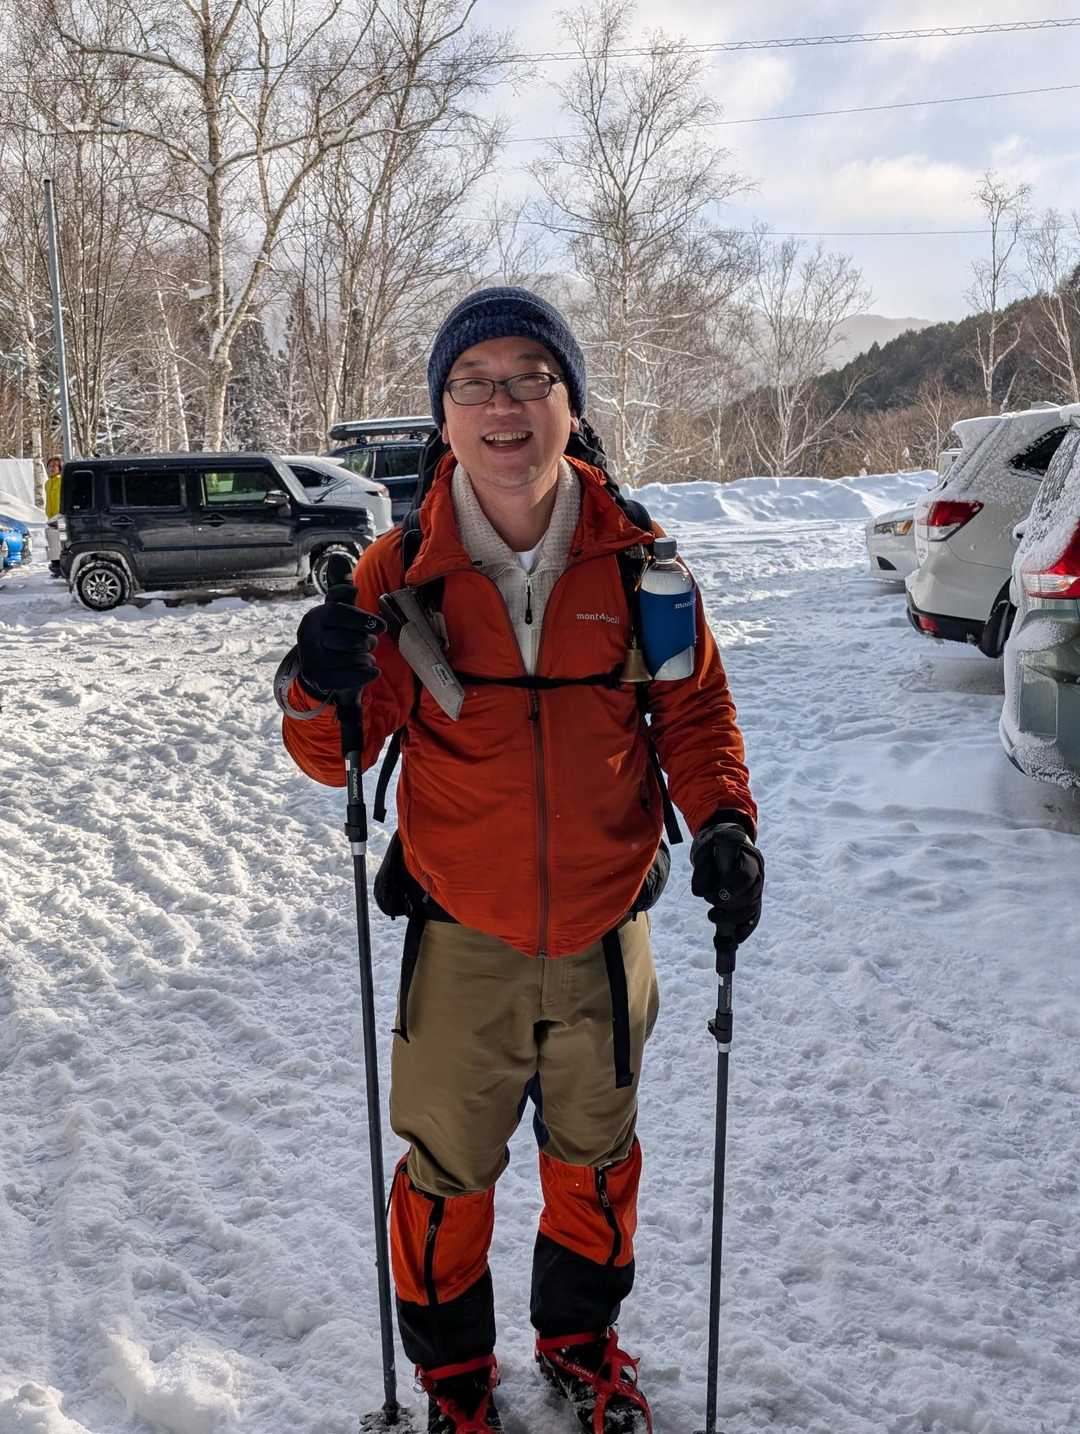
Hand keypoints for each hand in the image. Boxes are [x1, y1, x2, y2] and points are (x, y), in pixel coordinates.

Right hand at [296, 583, 384, 695]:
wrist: (323, 668)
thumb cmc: (337, 633)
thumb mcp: (340, 609)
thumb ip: (342, 587)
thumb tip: (337, 557)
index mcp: (314, 616)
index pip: (340, 613)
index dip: (363, 619)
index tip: (382, 627)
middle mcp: (307, 637)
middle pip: (351, 638)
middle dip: (367, 642)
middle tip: (368, 644)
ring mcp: (311, 660)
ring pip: (353, 658)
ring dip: (366, 658)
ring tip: (362, 656)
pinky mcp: (319, 679)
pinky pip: (350, 677)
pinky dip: (364, 674)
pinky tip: (370, 671)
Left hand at [690, 815, 763, 946]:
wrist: (727, 846)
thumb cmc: (716, 847)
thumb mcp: (706, 851)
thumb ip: (702, 869)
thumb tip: (699, 893)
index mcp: (748, 857)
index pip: (745, 875)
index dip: (732, 887)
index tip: (716, 896)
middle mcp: (758, 875)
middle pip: (750, 896)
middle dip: (729, 907)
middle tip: (711, 910)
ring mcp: (757, 890)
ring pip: (752, 909)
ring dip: (733, 920)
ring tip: (713, 917)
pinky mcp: (754, 902)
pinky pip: (753, 918)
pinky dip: (744, 930)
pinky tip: (734, 940)